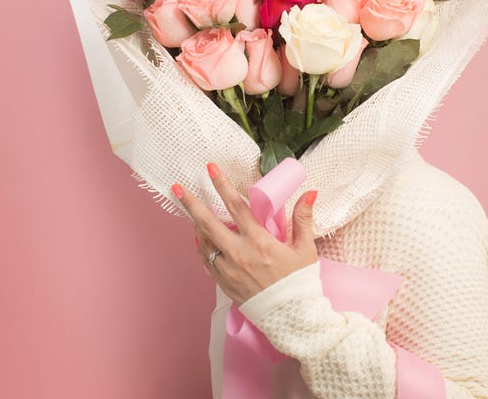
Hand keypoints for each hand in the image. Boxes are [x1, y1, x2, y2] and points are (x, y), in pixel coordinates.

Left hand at [172, 163, 317, 305]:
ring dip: (196, 224)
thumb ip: (303, 219)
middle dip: (191, 203)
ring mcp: (228, 270)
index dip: (222, 186)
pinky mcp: (224, 283)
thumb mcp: (305, 249)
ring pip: (204, 242)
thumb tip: (310, 193)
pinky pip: (206, 260)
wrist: (291, 318)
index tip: (211, 169)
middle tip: (177, 188)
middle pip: (208, 223)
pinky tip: (201, 238)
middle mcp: (239, 254)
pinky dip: (202, 246)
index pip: (236, 207)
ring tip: (191, 211)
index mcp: (259, 241)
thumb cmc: (299, 282)